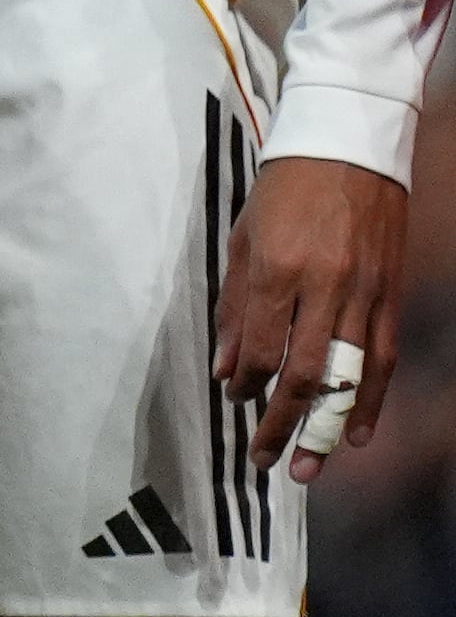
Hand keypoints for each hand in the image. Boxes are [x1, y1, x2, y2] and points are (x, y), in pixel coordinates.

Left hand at [218, 154, 404, 478]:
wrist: (347, 150)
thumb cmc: (283, 192)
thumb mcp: (243, 238)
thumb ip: (234, 305)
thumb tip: (226, 368)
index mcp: (277, 269)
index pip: (260, 345)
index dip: (247, 382)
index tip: (236, 402)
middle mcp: (323, 287)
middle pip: (302, 371)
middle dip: (282, 422)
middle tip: (266, 460)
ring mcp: (362, 293)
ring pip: (347, 375)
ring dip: (326, 425)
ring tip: (309, 466)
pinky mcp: (389, 295)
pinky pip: (381, 359)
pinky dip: (371, 400)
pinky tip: (355, 433)